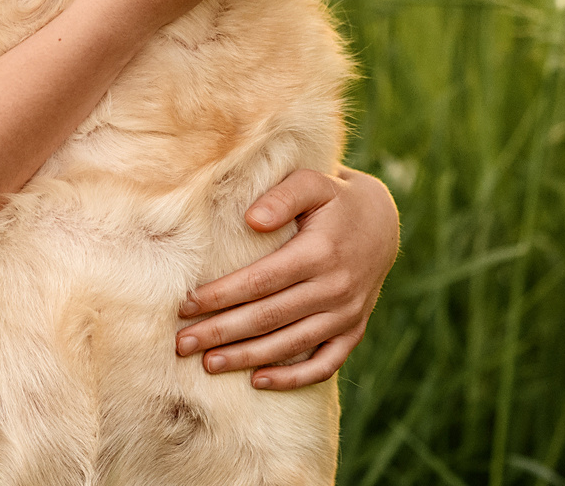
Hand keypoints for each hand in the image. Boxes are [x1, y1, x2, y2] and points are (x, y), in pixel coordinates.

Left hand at [173, 167, 400, 389]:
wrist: (383, 222)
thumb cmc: (333, 199)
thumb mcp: (313, 183)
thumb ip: (282, 196)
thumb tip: (250, 220)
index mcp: (320, 252)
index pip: (261, 280)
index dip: (222, 295)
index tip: (186, 305)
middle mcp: (335, 288)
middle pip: (269, 317)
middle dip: (222, 332)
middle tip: (182, 344)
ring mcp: (347, 314)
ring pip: (291, 344)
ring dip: (247, 358)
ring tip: (208, 364)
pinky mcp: (354, 329)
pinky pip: (325, 364)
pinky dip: (293, 377)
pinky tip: (259, 381)